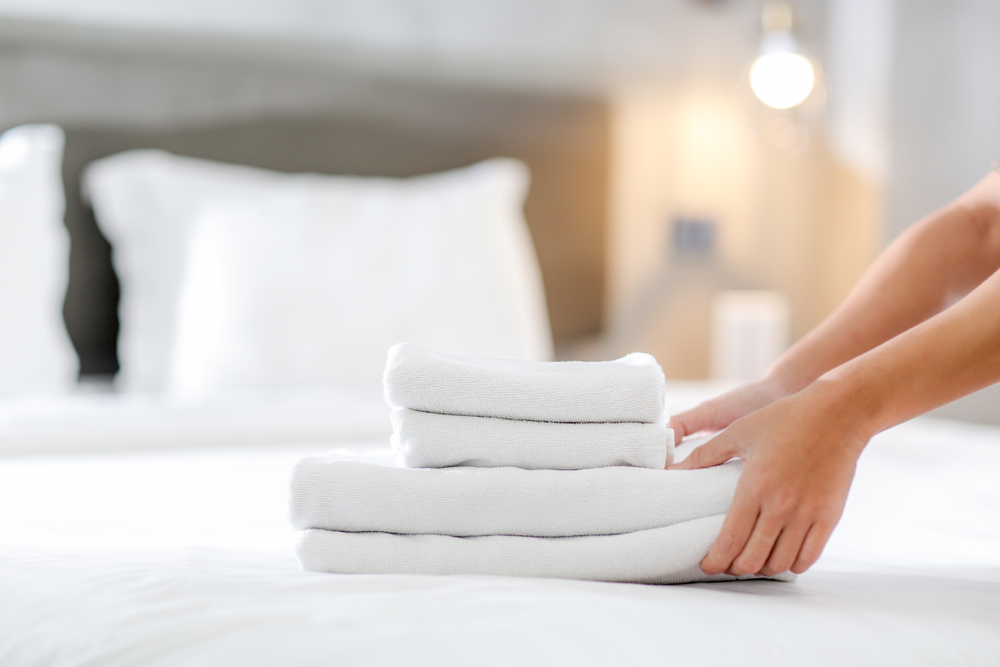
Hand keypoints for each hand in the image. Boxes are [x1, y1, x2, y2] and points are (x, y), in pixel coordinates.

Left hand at [668, 382, 868, 575]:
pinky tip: (781, 557)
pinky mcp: (830, 517)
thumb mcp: (738, 432)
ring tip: (751, 561)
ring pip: (780, 563)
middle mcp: (781, 505)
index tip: (707, 565)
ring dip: (761, 569)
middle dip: (734, 568)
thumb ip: (703, 455)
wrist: (837, 414)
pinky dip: (791, 565)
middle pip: (753, 558)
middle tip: (726, 564)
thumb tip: (671, 469)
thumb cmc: (784, 419)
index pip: (730, 540)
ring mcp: (808, 514)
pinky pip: (809, 557)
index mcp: (754, 487)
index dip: (715, 561)